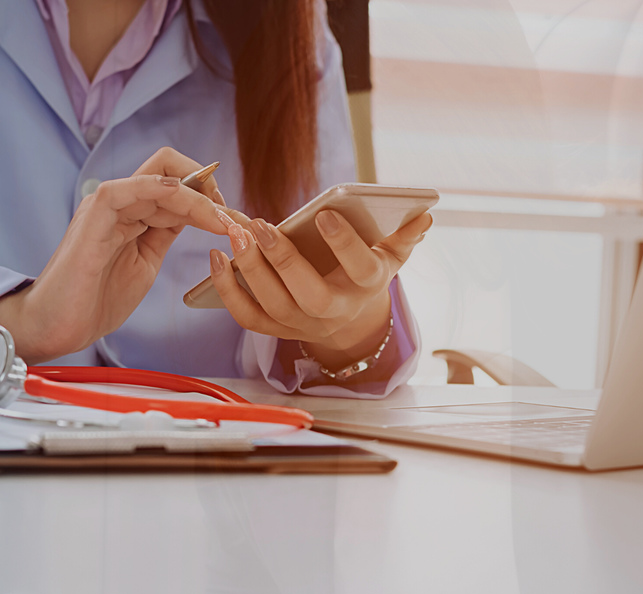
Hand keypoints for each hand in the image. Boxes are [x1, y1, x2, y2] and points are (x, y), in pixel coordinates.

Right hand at [0, 148, 224, 366]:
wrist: (58, 325)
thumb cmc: (96, 300)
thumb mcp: (145, 262)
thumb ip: (164, 235)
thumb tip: (199, 217)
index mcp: (131, 212)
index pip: (175, 183)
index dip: (209, 195)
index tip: (233, 221)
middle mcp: (120, 201)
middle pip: (172, 171)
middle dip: (212, 191)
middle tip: (235, 220)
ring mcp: (108, 203)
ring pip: (164, 177)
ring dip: (203, 198)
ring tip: (226, 223)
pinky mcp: (98, 212)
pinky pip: (140, 187)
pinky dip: (178, 195)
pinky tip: (201, 214)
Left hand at [209, 207, 432, 368]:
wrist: (346, 323)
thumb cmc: (362, 276)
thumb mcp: (387, 257)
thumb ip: (403, 236)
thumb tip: (425, 216)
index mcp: (365, 288)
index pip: (361, 268)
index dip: (345, 244)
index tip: (326, 215)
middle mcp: (334, 311)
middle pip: (309, 295)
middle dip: (283, 260)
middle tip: (261, 225)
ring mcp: (302, 324)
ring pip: (272, 304)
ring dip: (249, 269)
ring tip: (235, 233)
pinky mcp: (275, 328)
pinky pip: (246, 316)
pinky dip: (227, 289)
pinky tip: (217, 256)